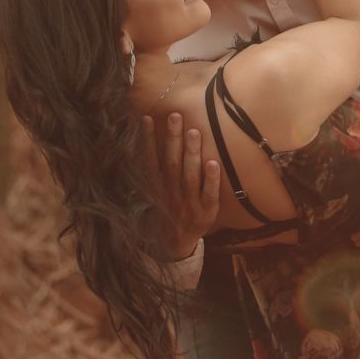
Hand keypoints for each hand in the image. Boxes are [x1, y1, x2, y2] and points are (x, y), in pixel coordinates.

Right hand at [142, 113, 220, 259]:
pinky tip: (214, 162)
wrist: (176, 243)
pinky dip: (211, 180)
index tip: (147, 118)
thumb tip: (146, 133)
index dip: (148, 140)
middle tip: (176, 116)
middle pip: (172, 164)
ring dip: (191, 154)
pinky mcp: (206, 212)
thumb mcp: (155, 190)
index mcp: (156, 188)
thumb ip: (153, 167)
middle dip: (173, 139)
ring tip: (193, 131)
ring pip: (189, 177)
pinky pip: (209, 194)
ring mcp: (189, 204)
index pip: (150, 161)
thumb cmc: (167, 208)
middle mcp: (171, 195)